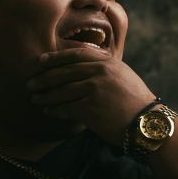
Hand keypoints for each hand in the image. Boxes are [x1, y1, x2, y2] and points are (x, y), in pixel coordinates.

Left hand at [26, 47, 156, 145]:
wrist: (147, 123)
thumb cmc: (136, 102)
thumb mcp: (122, 76)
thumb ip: (103, 69)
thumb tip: (81, 68)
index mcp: (106, 61)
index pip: (74, 55)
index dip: (54, 58)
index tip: (40, 62)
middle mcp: (98, 72)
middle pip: (63, 72)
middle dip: (44, 78)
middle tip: (30, 83)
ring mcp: (93, 89)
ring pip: (61, 90)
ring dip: (45, 95)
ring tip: (35, 98)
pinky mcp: (89, 108)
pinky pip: (66, 107)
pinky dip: (54, 109)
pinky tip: (48, 110)